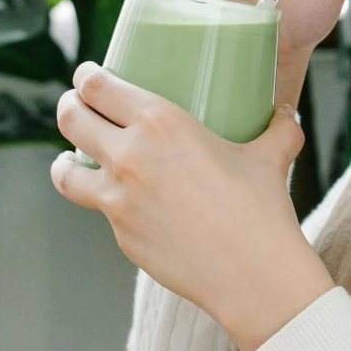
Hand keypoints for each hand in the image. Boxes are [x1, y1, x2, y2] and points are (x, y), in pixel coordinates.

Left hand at [50, 62, 334, 350]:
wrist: (253, 275)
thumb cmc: (262, 210)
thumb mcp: (272, 155)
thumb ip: (277, 128)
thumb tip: (287, 113)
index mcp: (160, 123)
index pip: (98, 87)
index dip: (86, 76)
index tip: (87, 75)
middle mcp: (129, 157)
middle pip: (72, 120)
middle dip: (70, 107)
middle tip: (77, 106)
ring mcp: (119, 201)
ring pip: (66, 173)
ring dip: (64, 161)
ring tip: (69, 158)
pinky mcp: (121, 236)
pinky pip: (102, 211)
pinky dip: (106, 201)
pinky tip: (122, 202)